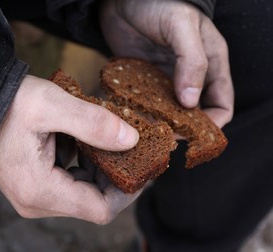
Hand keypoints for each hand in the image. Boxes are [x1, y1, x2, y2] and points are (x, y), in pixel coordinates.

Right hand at [0, 75, 140, 223]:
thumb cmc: (6, 104)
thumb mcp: (51, 105)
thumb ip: (93, 123)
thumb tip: (131, 140)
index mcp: (41, 190)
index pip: (101, 209)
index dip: (128, 190)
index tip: (142, 163)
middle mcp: (36, 201)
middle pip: (93, 200)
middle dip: (115, 172)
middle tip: (128, 142)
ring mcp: (33, 194)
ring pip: (83, 190)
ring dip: (99, 164)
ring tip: (104, 135)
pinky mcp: (33, 183)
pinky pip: (69, 180)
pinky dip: (83, 161)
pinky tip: (81, 137)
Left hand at [100, 0, 233, 127]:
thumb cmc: (159, 3)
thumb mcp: (181, 27)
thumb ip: (192, 61)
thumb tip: (191, 101)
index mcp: (211, 65)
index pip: (221, 105)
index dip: (210, 125)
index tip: (191, 136)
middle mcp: (190, 77)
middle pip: (193, 115)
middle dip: (183, 129)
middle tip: (164, 137)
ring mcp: (166, 80)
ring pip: (169, 112)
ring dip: (160, 124)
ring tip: (144, 131)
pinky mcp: (144, 80)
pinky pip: (146, 103)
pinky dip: (142, 113)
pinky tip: (132, 118)